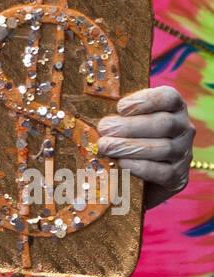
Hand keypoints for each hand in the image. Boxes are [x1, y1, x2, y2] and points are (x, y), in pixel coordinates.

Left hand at [97, 85, 194, 211]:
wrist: (141, 179)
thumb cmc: (129, 140)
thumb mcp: (125, 123)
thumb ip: (117, 114)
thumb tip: (93, 110)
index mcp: (174, 108)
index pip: (169, 97)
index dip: (146, 100)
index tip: (119, 107)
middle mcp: (184, 128)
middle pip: (163, 123)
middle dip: (130, 126)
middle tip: (104, 128)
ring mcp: (183, 153)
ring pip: (162, 148)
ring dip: (130, 147)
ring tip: (105, 146)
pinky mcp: (178, 177)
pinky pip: (162, 172)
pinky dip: (140, 167)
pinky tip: (121, 163)